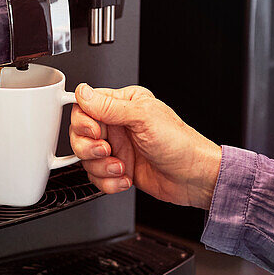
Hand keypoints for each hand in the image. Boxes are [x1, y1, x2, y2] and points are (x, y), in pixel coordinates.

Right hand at [68, 84, 221, 207]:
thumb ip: (110, 106)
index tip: (95, 131)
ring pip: (85, 158)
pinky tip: (125, 178)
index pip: (85, 106)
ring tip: (121, 167)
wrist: (194, 178)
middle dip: (89, 147)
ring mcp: (117, 148)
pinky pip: (96, 177)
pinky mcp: (117, 169)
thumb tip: (83, 92)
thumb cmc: (180, 144)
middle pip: (79, 134)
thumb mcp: (143, 118)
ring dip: (101, 167)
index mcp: (123, 104)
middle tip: (107, 150)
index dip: (83, 121)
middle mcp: (117, 125)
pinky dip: (108, 182)